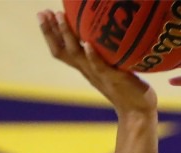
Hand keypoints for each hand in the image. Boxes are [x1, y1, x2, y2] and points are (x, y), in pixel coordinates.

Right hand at [37, 9, 155, 114]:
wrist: (138, 112)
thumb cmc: (126, 87)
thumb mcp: (110, 67)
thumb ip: (102, 53)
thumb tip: (101, 32)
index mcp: (84, 67)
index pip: (61, 49)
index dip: (50, 33)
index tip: (42, 14)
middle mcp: (87, 70)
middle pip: (62, 51)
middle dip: (50, 31)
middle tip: (42, 12)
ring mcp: (99, 75)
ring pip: (77, 54)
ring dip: (67, 35)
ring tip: (59, 17)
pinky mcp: (114, 79)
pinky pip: (99, 66)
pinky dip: (92, 55)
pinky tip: (87, 44)